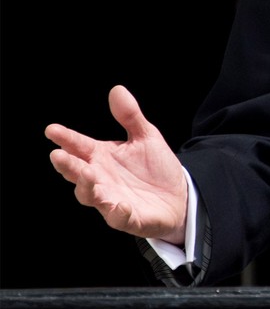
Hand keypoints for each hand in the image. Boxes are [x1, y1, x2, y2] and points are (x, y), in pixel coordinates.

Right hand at [45, 85, 188, 244]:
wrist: (178, 196)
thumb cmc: (154, 167)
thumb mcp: (145, 137)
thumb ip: (130, 116)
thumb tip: (117, 90)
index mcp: (101, 157)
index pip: (78, 147)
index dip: (66, 139)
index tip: (52, 130)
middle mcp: (101, 179)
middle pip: (78, 173)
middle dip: (68, 165)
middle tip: (58, 155)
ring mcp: (112, 200)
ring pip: (91, 196)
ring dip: (87, 187)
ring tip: (88, 174)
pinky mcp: (129, 218)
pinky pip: (120, 218)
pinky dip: (118, 213)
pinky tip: (120, 206)